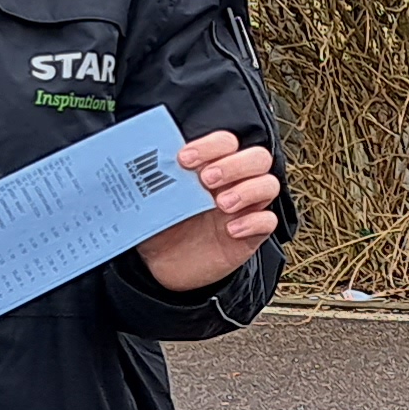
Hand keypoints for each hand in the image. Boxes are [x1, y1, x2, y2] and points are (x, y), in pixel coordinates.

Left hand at [136, 129, 281, 293]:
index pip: (226, 142)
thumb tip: (139, 156)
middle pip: (257, 158)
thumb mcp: (151, 199)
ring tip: (222, 205)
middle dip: (234, 165)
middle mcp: (232, 183)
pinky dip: (254, 222)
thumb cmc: (159, 226)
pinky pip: (267, 221)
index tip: (185, 160)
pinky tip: (231, 231)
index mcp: (210, 166)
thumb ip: (153, 177)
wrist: (160, 267)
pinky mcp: (250, 235)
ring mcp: (244, 208)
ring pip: (269, 184)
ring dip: (248, 190)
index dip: (210, 146)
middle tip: (207, 180)